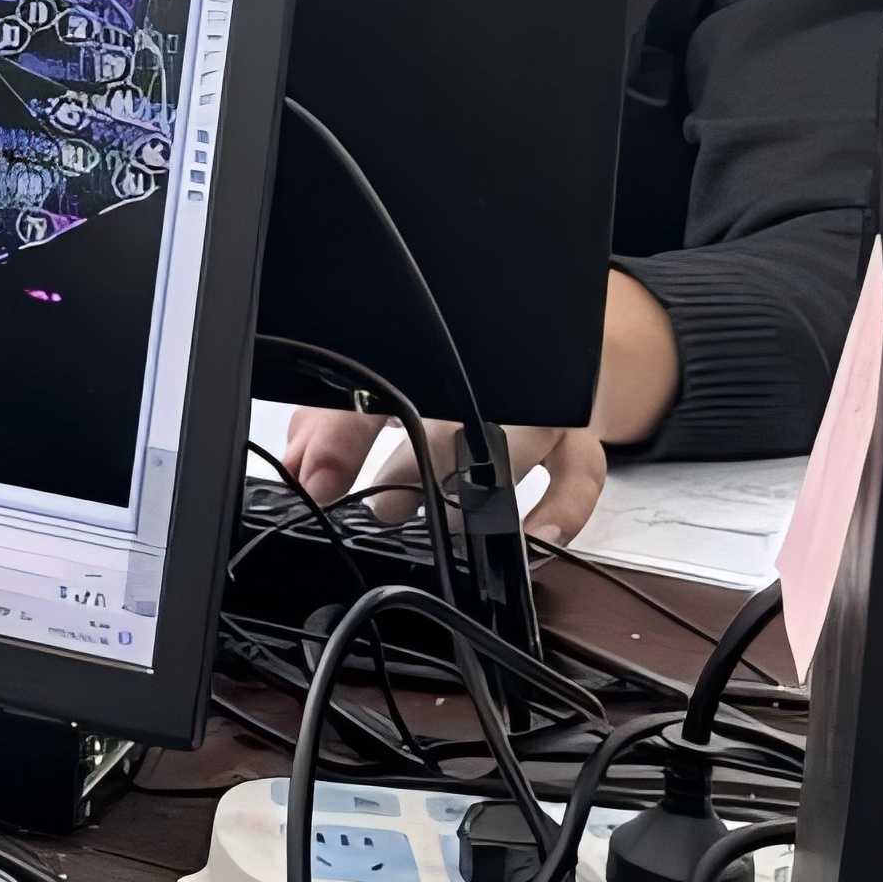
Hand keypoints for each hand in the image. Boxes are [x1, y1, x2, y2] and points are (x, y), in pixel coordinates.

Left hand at [280, 275, 678, 523]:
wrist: (534, 346)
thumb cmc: (447, 375)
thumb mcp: (382, 388)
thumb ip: (330, 427)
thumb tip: (300, 473)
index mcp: (427, 354)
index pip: (378, 386)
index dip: (341, 438)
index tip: (318, 481)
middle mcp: (489, 377)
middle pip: (453, 415)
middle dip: (416, 468)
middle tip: (387, 506)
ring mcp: (539, 407)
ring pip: (517, 443)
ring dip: (479, 492)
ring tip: (448, 522)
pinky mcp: (580, 436)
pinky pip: (582, 474)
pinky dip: (563, 510)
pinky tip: (534, 536)